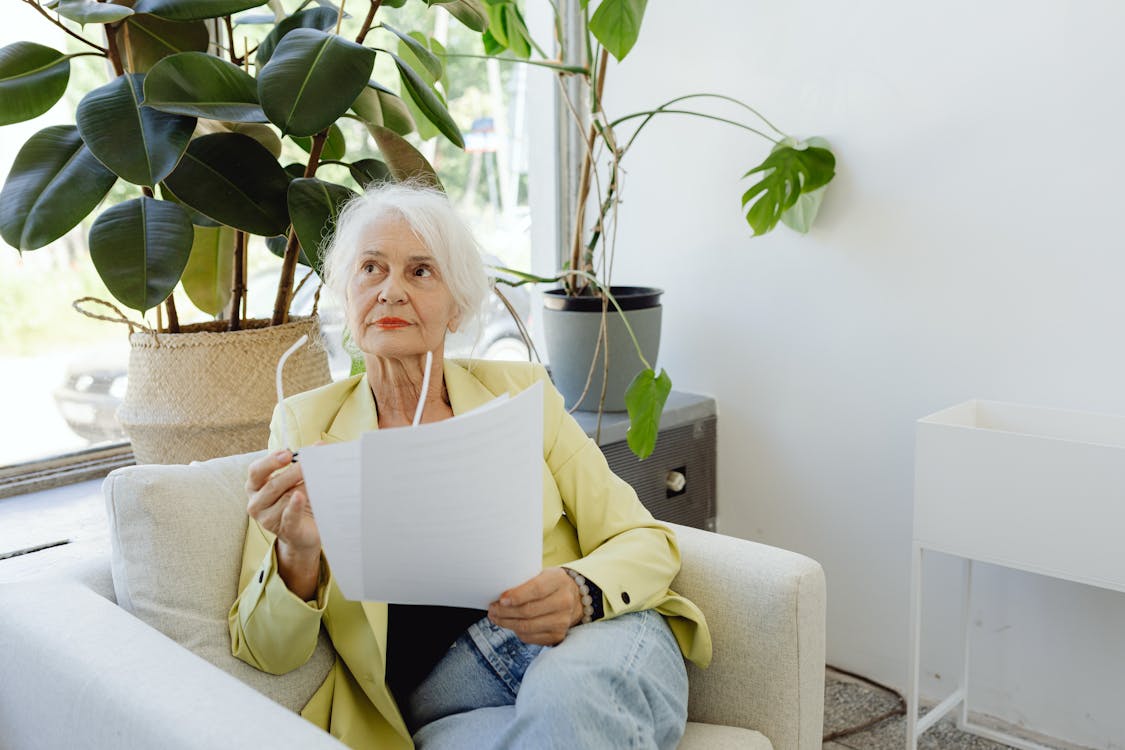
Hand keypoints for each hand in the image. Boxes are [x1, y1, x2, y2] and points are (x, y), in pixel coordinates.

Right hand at [245, 449, 320, 598]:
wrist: (306, 533)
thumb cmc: (299, 501)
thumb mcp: (299, 480)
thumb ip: (306, 462)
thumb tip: (320, 445)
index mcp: (255, 486)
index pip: (256, 471)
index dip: (271, 461)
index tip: (288, 454)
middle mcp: (256, 503)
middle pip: (273, 485)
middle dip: (293, 473)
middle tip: (311, 464)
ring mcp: (268, 520)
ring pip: (285, 499)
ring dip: (303, 488)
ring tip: (318, 483)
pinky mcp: (285, 531)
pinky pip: (289, 517)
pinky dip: (294, 507)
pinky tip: (300, 496)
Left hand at [488, 567, 583, 645]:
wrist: (573, 598)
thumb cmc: (550, 584)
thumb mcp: (542, 573)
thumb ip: (525, 581)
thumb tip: (500, 595)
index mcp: (559, 580)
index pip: (537, 590)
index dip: (517, 596)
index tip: (501, 599)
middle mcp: (564, 601)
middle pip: (528, 611)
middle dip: (505, 612)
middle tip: (492, 609)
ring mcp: (562, 621)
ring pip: (527, 627)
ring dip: (507, 623)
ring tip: (496, 617)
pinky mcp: (557, 636)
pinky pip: (530, 637)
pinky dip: (517, 631)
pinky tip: (510, 624)